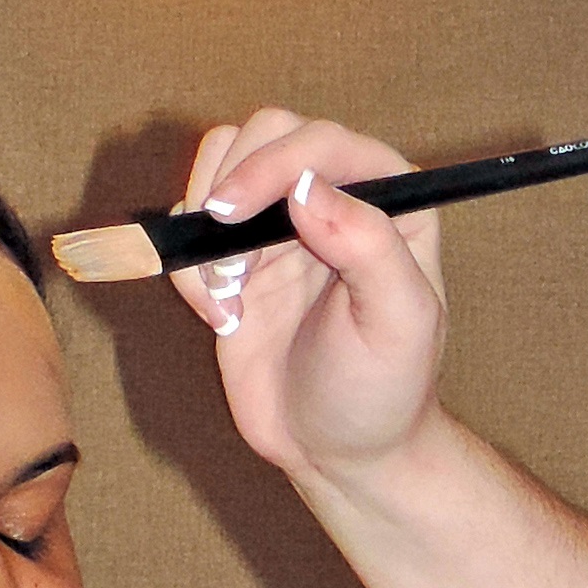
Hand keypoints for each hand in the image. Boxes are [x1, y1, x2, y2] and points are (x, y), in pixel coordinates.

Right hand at [176, 109, 453, 489]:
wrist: (338, 454)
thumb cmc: (382, 392)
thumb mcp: (398, 325)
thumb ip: (369, 247)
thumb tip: (308, 187)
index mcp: (390, 200)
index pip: (324, 143)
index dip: (273, 164)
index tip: (233, 210)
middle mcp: (335, 198)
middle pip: (265, 134)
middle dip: (232, 186)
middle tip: (229, 265)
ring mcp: (280, 224)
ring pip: (220, 164)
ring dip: (205, 224)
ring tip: (230, 296)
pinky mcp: (235, 256)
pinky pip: (190, 224)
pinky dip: (188, 265)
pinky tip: (222, 316)